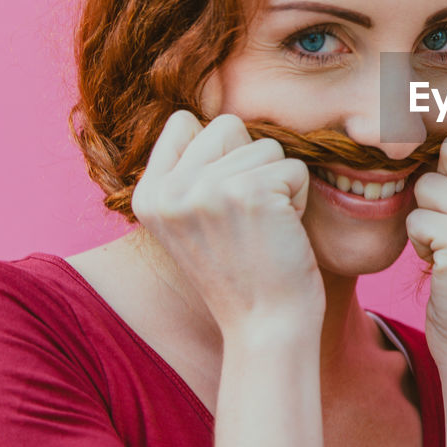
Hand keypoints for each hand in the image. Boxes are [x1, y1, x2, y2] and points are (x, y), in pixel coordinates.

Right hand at [131, 111, 323, 336]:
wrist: (264, 326)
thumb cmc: (243, 272)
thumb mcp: (194, 222)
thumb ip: (192, 174)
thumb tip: (216, 120)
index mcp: (147, 195)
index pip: (184, 122)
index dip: (221, 152)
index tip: (227, 201)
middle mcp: (168, 190)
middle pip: (228, 125)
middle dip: (253, 164)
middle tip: (250, 216)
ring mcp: (206, 189)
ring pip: (267, 146)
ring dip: (279, 184)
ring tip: (264, 228)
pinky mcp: (249, 192)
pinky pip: (294, 167)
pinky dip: (299, 198)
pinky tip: (282, 234)